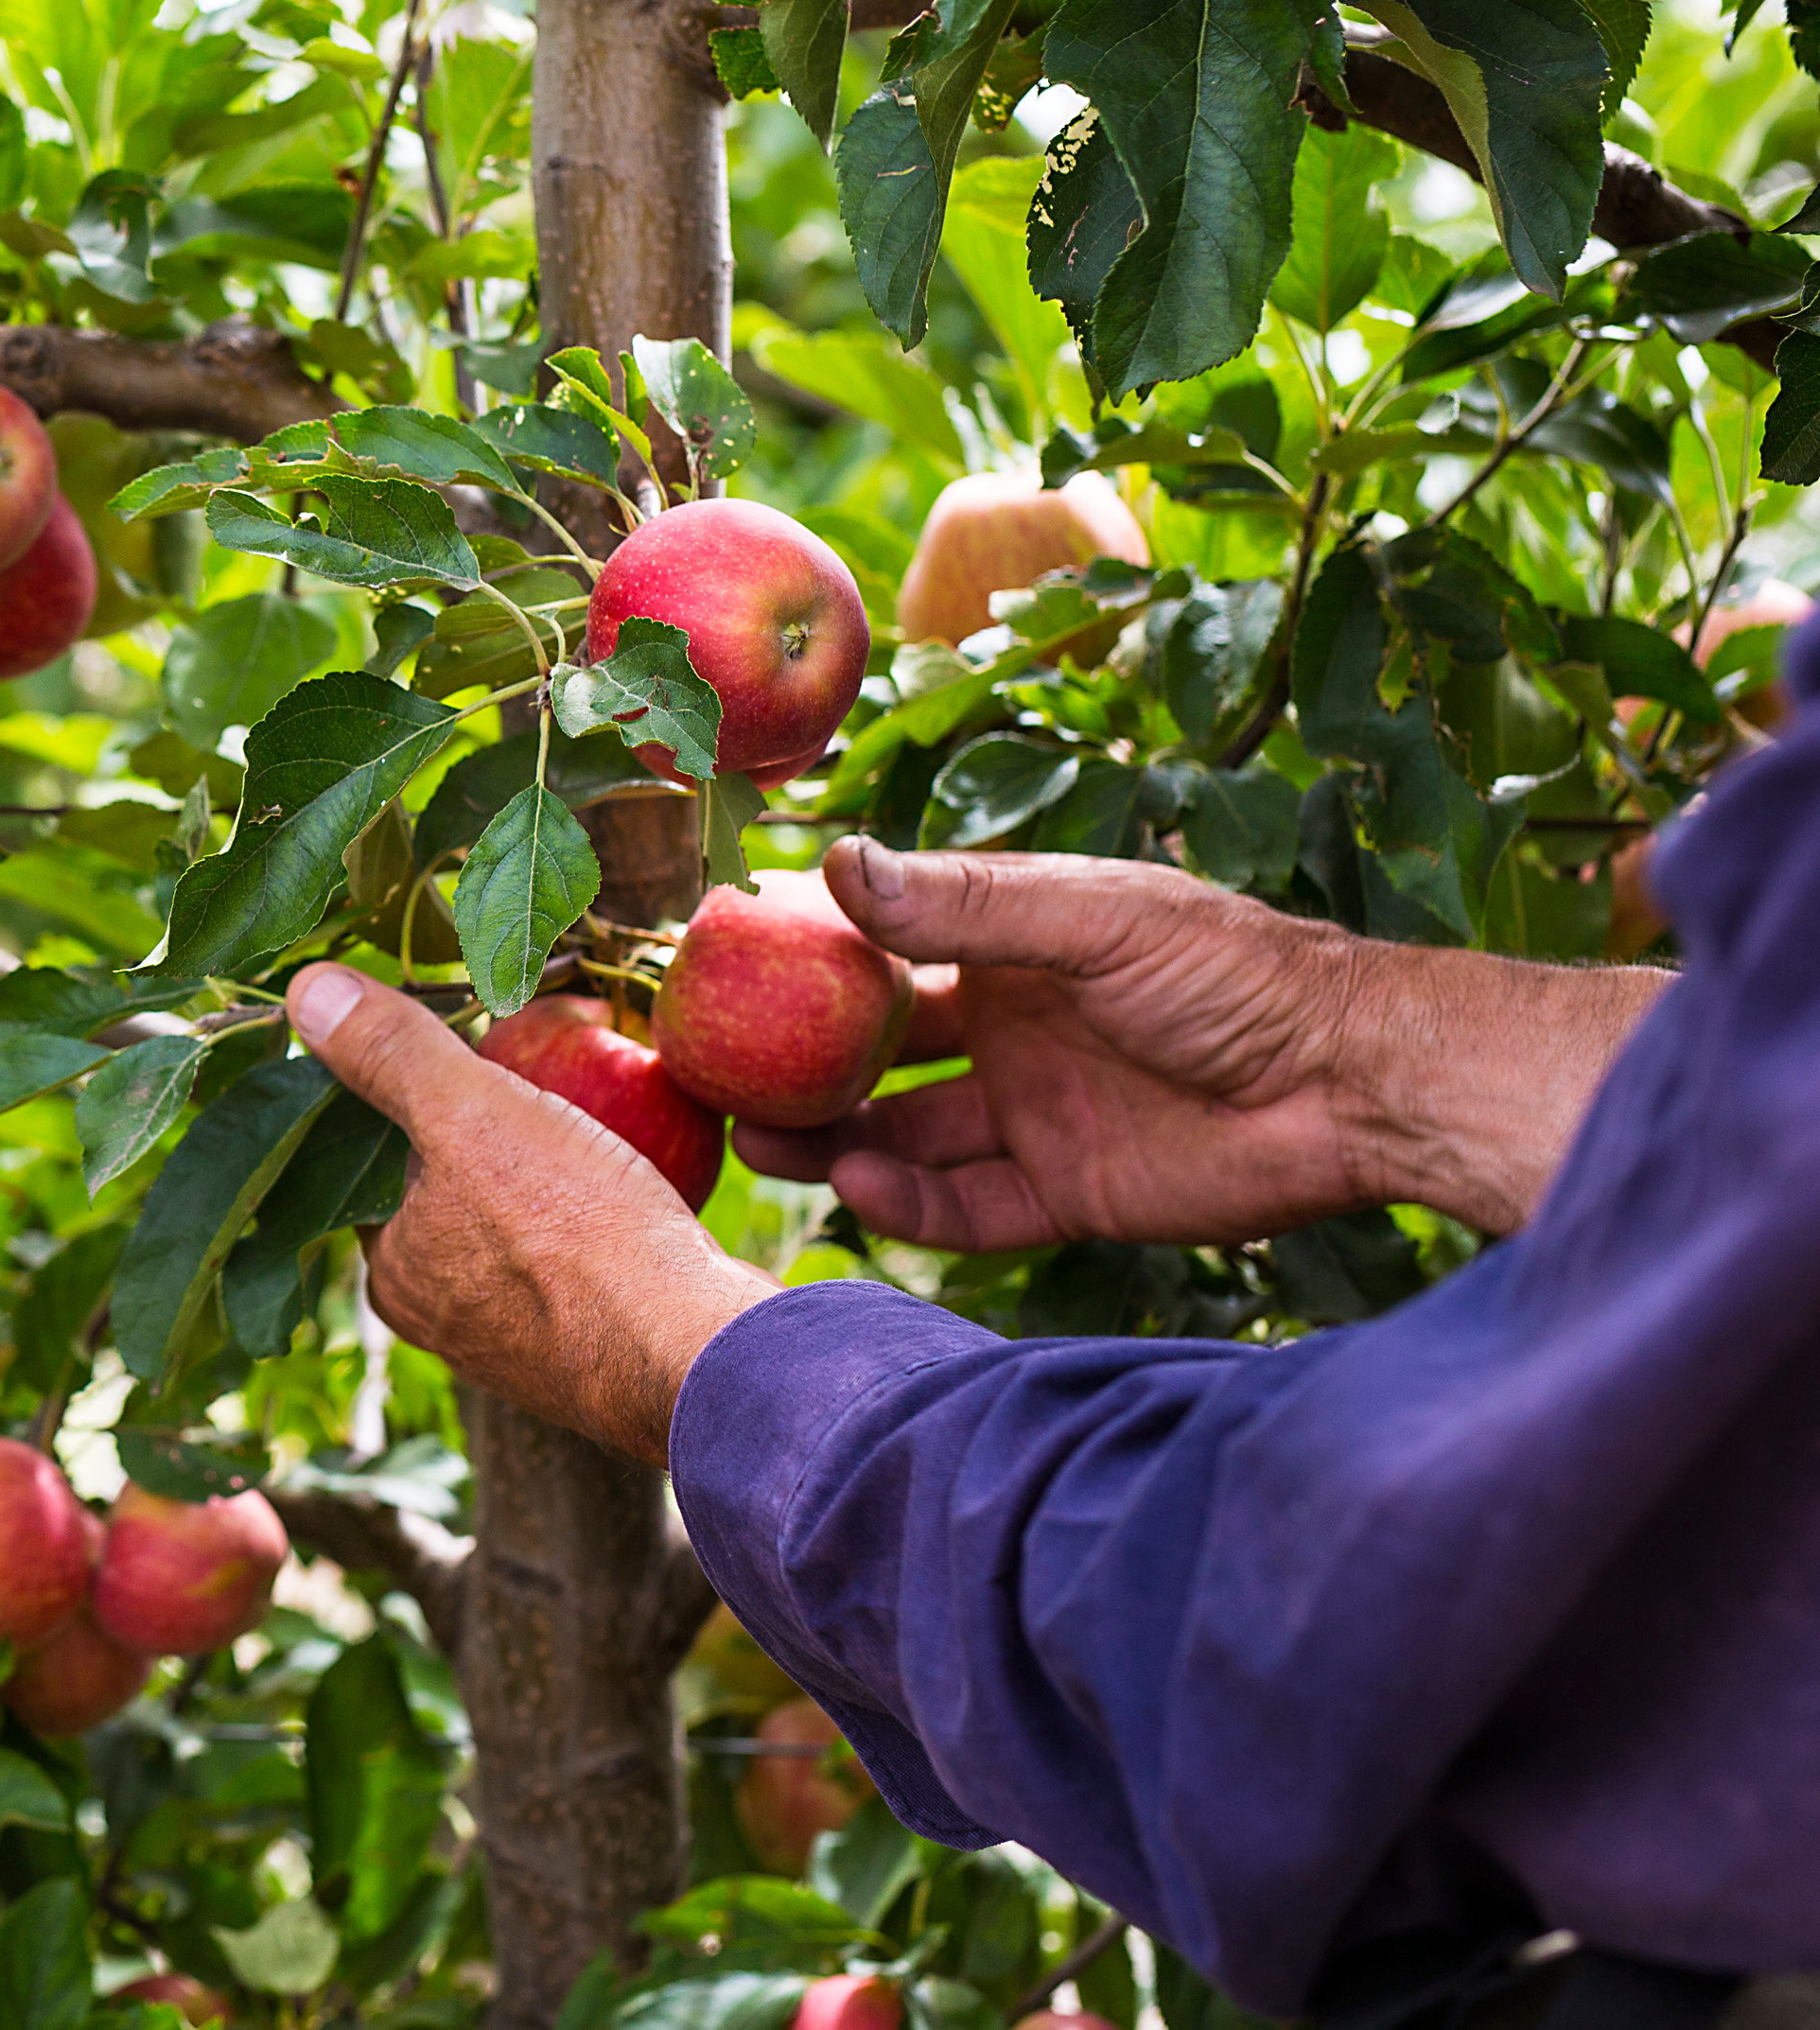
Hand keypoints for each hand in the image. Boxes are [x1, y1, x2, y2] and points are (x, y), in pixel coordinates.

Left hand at [289, 963, 770, 1461]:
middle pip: (450, 1186)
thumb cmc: (575, 1232)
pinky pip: (583, 1254)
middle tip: (533, 1057)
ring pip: (519, 1220)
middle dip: (486, 1121)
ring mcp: (524, 1340)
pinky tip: (630, 1168)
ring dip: (547, 1161)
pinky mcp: (596, 1345)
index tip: (454, 1036)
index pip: (373, 1159)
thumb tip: (308, 990)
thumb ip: (389, 1053)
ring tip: (590, 1101)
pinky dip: (599, 1206)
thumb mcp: (468, 1114)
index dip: (407, 1088)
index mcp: (391, 1272)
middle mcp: (444, 1317)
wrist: (697, 1352)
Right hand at [732, 839, 1664, 1246]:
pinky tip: (858, 1186)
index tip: (725, 962)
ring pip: (901, 1135)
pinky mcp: (1064, 1195)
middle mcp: (1009, 1030)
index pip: (885, 948)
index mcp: (1012, 947)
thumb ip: (964, 902)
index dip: (807, 956)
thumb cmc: (1235, 973)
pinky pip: (963, 1208)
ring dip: (831, 1139)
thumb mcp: (1093, 918)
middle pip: (875, 1053)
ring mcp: (1033, 1115)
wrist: (1354, 1084)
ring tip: (760, 1138)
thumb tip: (833, 864)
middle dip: (797, 1063)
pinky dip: (905, 1206)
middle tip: (718, 1073)